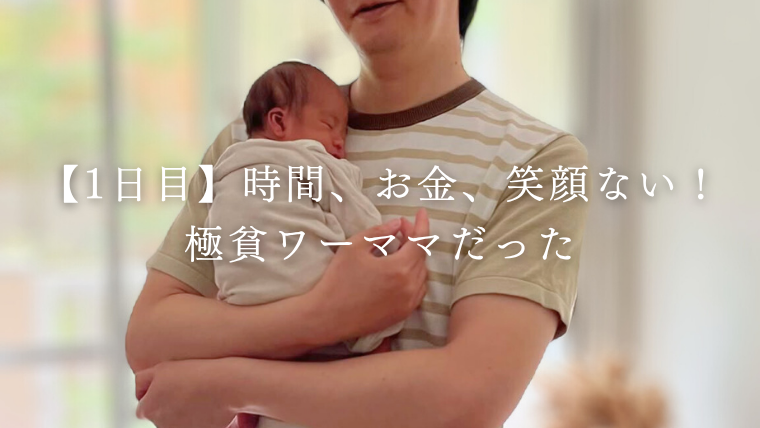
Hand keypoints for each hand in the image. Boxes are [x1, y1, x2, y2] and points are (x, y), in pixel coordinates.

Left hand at [136, 359, 243, 427]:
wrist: (227, 385)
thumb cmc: (196, 373)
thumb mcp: (162, 368)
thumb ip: (143, 381)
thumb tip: (139, 395)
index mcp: (148, 409)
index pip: (143, 408)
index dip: (155, 396)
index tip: (169, 388)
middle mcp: (160, 424)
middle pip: (159, 416)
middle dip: (168, 405)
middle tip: (186, 389)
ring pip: (175, 422)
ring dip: (182, 413)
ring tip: (198, 396)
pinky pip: (192, 425)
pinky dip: (197, 419)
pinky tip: (207, 405)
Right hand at [311, 209, 429, 340]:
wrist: (327, 317)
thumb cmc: (338, 280)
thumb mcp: (353, 247)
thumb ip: (378, 232)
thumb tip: (397, 224)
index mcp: (399, 268)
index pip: (420, 241)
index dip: (422, 224)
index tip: (421, 212)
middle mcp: (410, 287)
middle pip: (421, 257)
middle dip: (414, 239)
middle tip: (400, 229)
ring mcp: (408, 303)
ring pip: (421, 274)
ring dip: (414, 258)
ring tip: (399, 248)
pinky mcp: (402, 314)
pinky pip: (417, 290)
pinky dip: (414, 276)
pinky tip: (400, 270)